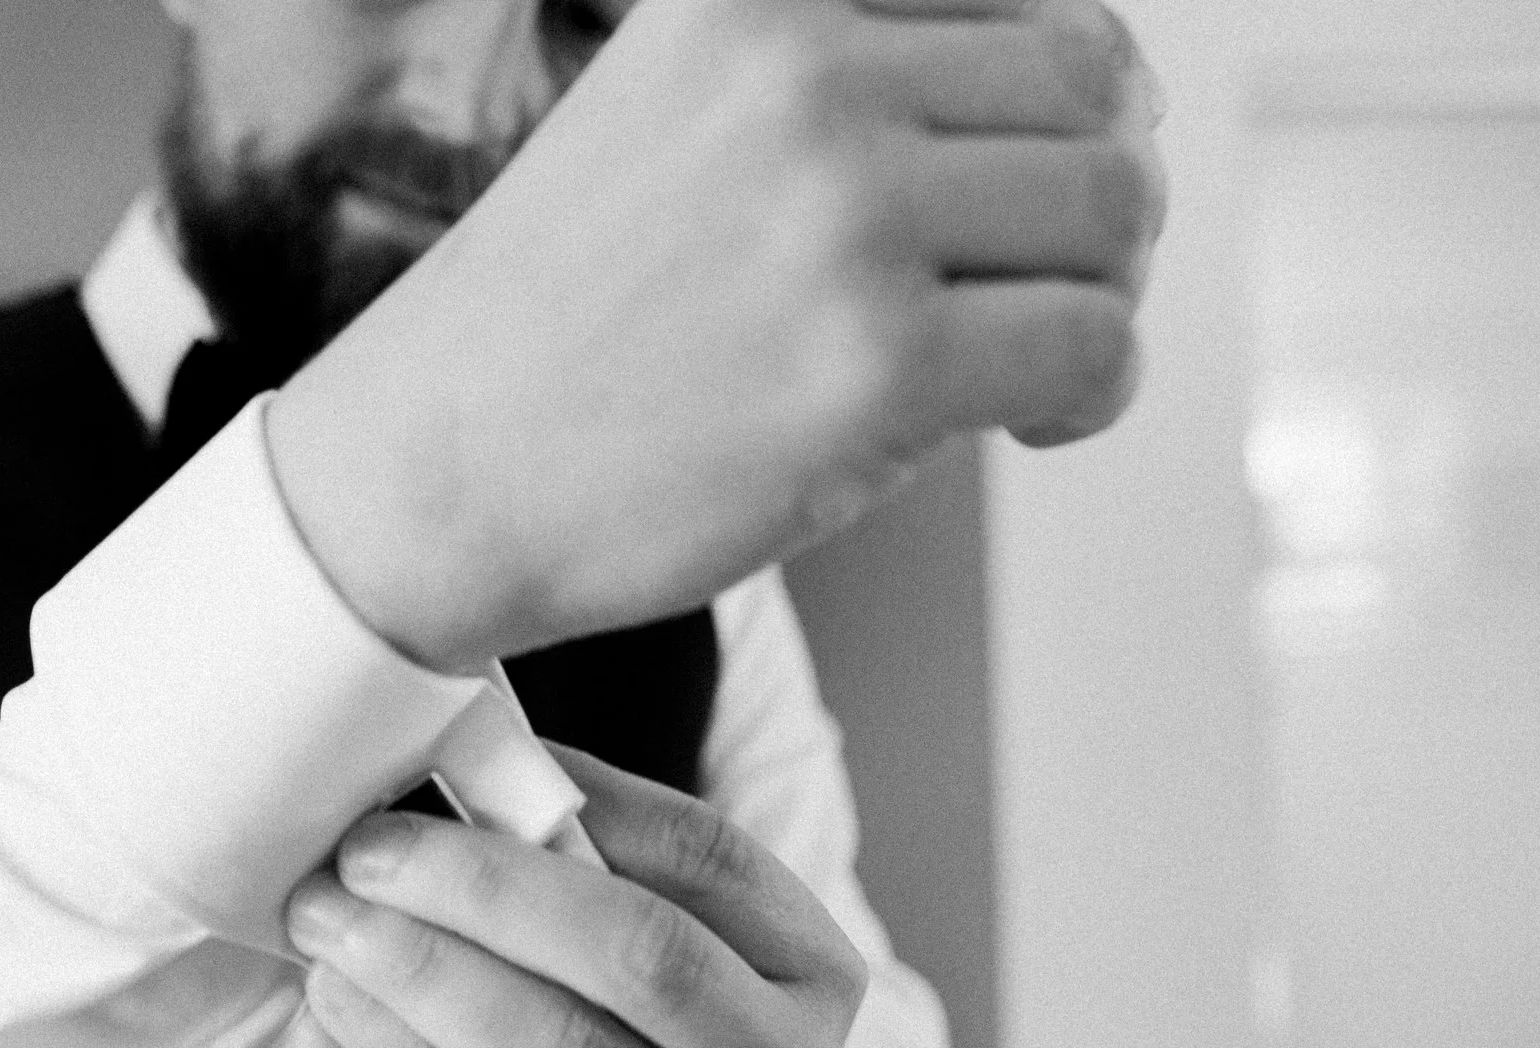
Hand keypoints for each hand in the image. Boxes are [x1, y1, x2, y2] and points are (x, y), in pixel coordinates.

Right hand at [270, 0, 1166, 670]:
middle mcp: (808, 78)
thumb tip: (1092, 114)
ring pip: (1113, 209)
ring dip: (1100, 291)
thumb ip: (839, 90)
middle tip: (1049, 286)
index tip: (1035, 175)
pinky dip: (1092, 393)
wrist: (427, 478)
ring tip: (1028, 359)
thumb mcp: (676, 121)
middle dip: (1100, 192)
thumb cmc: (562, 330)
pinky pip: (1095, 344)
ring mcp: (844, 216)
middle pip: (1092, 87)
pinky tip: (1028, 424)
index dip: (1069, 90)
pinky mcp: (874, 363)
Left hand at [283, 744, 868, 1047]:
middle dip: (487, 888)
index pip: (708, 855)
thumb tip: (463, 764)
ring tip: (331, 922)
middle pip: (640, 953)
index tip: (461, 758)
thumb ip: (602, 876)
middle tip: (368, 850)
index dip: (585, 796)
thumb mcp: (684, 965)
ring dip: (429, 974)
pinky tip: (345, 1001)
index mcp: (809, 966)